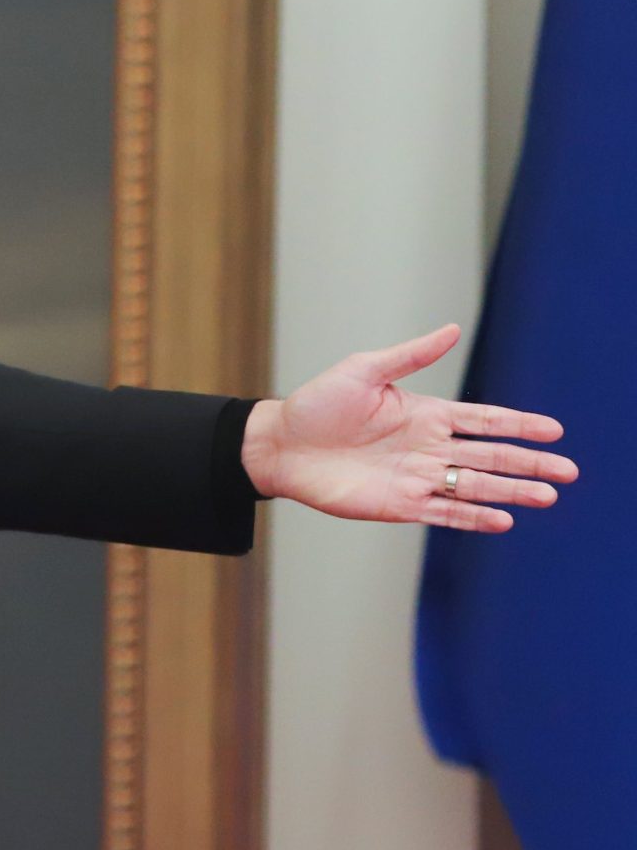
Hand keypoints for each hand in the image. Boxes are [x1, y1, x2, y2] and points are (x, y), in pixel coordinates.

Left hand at [242, 323, 575, 531]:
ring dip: (511, 492)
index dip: (519, 425)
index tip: (553, 430)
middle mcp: (428, 448)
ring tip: (547, 496)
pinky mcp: (399, 504)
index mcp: (426, 414)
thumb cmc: (317, 404)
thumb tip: (452, 329)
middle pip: (490, 456)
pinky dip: (473, 516)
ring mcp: (417, 477)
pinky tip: (503, 520)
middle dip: (529, 463)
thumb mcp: (363, 371)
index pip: (484, 420)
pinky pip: (444, 512)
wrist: (280, 445)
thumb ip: (410, 355)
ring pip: (475, 486)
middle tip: (568, 471)